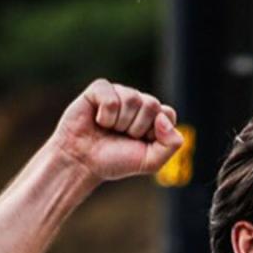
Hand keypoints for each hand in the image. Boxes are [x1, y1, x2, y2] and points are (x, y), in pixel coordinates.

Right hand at [52, 80, 182, 182]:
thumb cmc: (115, 161)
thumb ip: (170, 146)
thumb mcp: (149, 162)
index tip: (141, 142)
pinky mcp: (100, 89)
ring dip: (119, 122)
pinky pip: (111, 96)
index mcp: (152, 118)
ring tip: (108, 129)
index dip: (155, 131)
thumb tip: (164, 118)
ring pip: (131, 99)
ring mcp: (119, 93)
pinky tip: (97, 120)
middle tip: (122, 137)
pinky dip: (105, 115)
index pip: (168, 114)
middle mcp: (138, 103)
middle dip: (136, 128)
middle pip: (151, 104)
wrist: (82, 162)